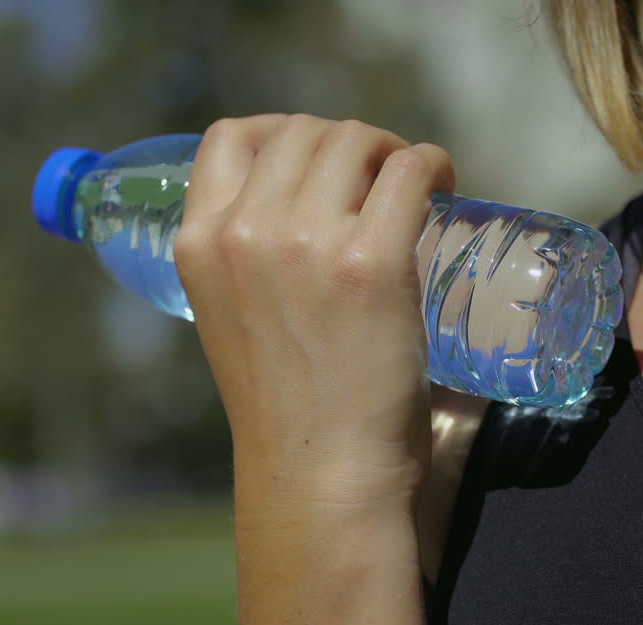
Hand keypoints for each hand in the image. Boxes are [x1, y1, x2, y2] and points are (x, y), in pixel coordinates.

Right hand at [173, 114, 455, 515]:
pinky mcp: (370, 262)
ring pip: (357, 141)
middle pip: (303, 131)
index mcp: (198, 245)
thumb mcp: (232, 319)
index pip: (230, 137)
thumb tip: (306, 208)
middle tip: (382, 180)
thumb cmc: (288, 410)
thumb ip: (248, 261)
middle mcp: (243, 233)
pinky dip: (433, 166)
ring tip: (414, 186)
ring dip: (391, 152)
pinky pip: (410, 170)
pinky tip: (444, 186)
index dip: (282, 133)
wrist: (321, 476)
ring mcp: (305, 243)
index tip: (321, 161)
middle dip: (348, 145)